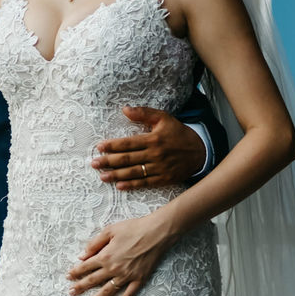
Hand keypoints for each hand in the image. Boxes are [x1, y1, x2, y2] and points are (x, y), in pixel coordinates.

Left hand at [66, 214, 175, 295]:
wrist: (156, 233)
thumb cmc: (132, 228)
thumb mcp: (109, 231)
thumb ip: (94, 244)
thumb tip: (82, 256)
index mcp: (105, 256)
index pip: (86, 266)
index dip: (76, 272)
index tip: (68, 277)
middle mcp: (114, 268)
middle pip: (93, 280)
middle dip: (80, 287)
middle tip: (71, 293)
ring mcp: (126, 276)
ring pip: (107, 291)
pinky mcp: (138, 280)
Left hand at [91, 106, 205, 189]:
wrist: (201, 151)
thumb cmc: (178, 133)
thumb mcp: (163, 118)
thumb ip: (144, 113)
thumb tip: (124, 109)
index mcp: (153, 139)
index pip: (128, 143)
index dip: (112, 145)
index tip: (99, 147)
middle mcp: (155, 154)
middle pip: (128, 159)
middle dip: (109, 161)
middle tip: (93, 163)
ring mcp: (159, 168)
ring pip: (134, 172)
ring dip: (116, 175)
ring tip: (102, 176)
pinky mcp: (164, 179)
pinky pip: (145, 183)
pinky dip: (132, 185)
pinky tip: (119, 186)